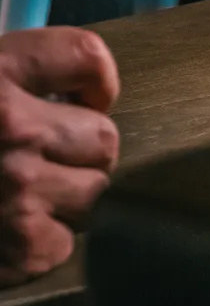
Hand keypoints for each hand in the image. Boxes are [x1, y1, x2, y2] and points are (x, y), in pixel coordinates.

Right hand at [0, 29, 119, 283]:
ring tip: (23, 199)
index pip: (87, 55)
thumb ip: (12, 79)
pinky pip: (63, 245)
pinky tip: (5, 235)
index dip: (94, 79)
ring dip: (66, 198)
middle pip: (102, 137)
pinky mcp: (20, 250)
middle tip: (43, 160)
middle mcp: (16, 128)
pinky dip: (40, 246)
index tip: (81, 95)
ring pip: (94, 193)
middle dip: (78, 151)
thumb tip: (68, 96)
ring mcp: (21, 192)